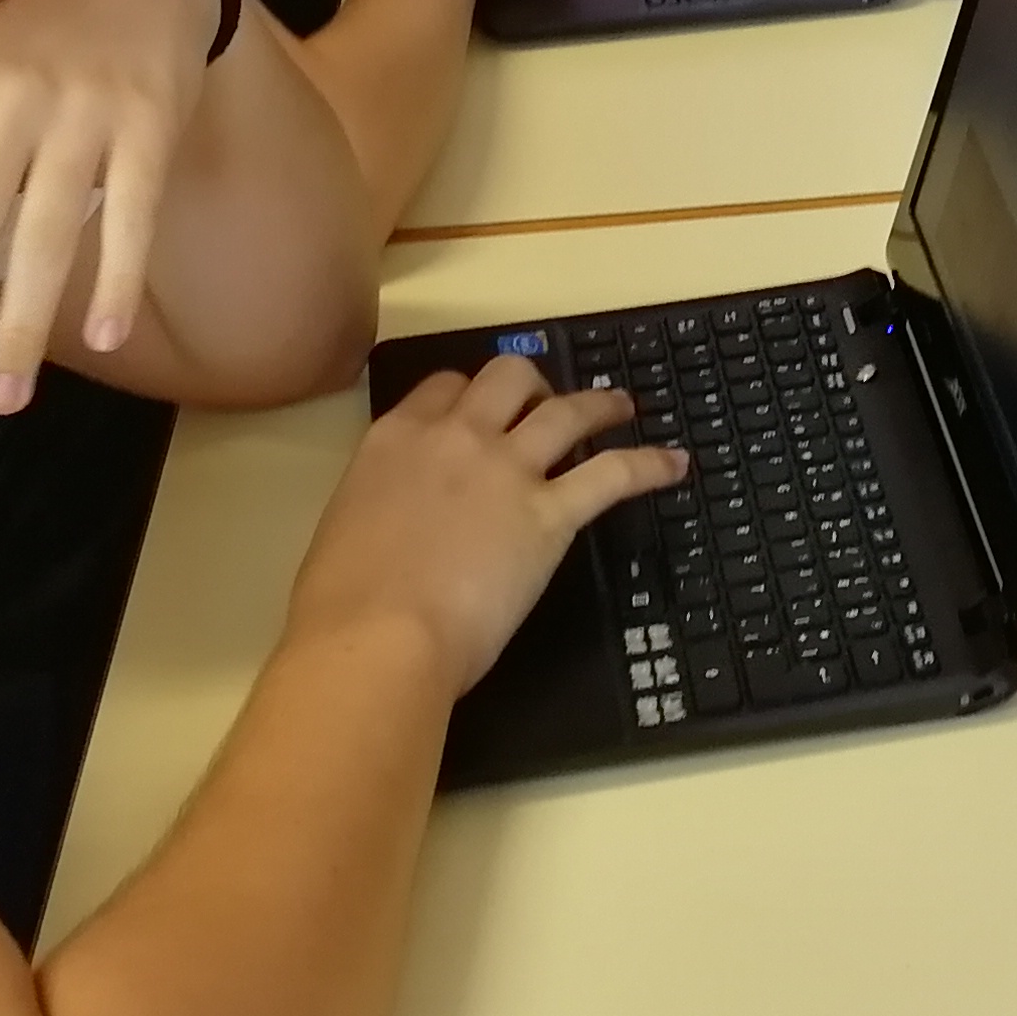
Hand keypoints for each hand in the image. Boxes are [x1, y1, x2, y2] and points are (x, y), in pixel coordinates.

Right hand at [286, 355, 686, 695]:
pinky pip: (612, 474)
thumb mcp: (346, 531)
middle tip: (547, 403)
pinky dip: (648, 465)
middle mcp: (456, 438)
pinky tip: (673, 465)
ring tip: (621, 406)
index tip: (479, 406)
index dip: (467, 393)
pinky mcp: (549, 514)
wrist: (377, 638)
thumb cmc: (342, 605)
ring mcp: (507, 471)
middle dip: (532, 384)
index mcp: (395, 441)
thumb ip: (381, 507)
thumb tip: (398, 523)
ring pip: (566, 410)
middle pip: (508, 377)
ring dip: (599, 405)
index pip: (441, 388)